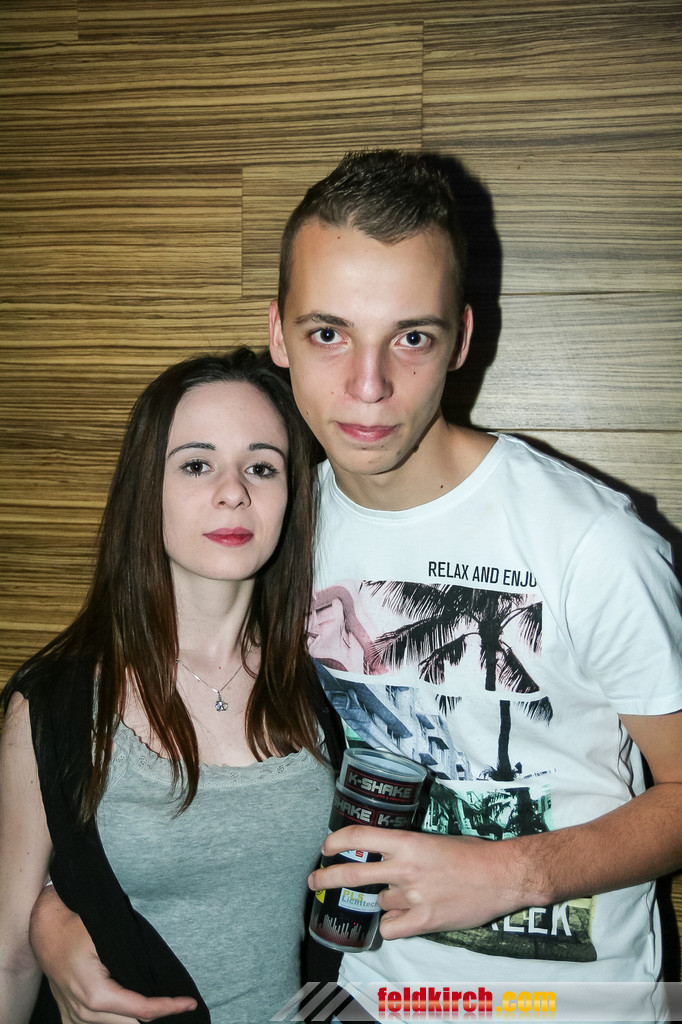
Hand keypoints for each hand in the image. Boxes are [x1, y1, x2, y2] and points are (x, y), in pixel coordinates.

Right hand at [29, 885, 197, 1022]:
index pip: (142, 1010)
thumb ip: (133, 960)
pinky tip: (134, 1014)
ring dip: (138, 1020)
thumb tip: (161, 972)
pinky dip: (119, 1021)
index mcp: (96, 995)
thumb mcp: (109, 937)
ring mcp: (74, 1019)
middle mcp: (84, 1013)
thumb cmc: (77, 927)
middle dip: (158, 1017)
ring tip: (163, 1007)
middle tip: (181, 1006)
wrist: (45, 929)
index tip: (190, 1002)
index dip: (169, 1007)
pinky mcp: (70, 1017)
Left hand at [308, 826, 524, 938]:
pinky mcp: (424, 921)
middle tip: (314, 882)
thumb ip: (406, 848)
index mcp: (408, 841)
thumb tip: (382, 856)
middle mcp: (405, 867)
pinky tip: (407, 917)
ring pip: (379, 902)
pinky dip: (394, 924)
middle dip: (326, 879)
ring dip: (387, 901)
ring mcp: (413, 896)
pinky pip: (390, 927)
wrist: (502, 875)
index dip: (337, 841)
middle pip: (352, 873)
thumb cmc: (472, 853)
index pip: (360, 836)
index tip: (326, 847)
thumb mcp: (433, 840)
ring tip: (412, 895)